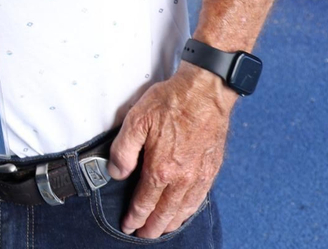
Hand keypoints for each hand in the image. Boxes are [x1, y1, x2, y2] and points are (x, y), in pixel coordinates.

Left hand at [107, 62, 234, 237]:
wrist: (205, 92)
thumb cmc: (170, 102)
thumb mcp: (136, 120)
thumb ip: (123, 150)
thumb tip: (116, 173)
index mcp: (161, 169)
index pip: (144, 202)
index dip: (134, 217)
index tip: (127, 226)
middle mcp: (182, 179)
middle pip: (165, 213)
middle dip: (151, 227)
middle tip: (142, 236)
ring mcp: (199, 176)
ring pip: (183, 210)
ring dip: (171, 223)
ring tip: (160, 230)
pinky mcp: (211, 169)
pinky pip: (199, 199)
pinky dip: (189, 211)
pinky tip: (184, 213)